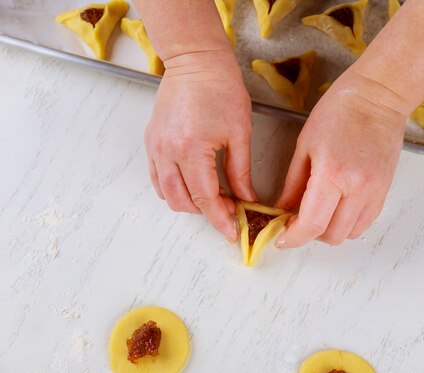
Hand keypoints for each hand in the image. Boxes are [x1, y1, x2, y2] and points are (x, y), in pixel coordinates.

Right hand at [144, 50, 255, 241]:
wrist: (196, 61)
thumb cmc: (220, 88)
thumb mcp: (240, 133)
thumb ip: (240, 172)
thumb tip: (246, 199)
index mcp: (191, 149)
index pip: (205, 199)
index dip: (221, 219)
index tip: (232, 232)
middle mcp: (167, 151)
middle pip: (181, 203)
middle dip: (206, 213)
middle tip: (229, 209)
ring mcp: (155, 147)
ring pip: (166, 194)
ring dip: (189, 202)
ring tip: (214, 196)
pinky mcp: (151, 142)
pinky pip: (158, 177)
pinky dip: (175, 188)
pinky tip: (195, 183)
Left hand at [274, 73, 406, 247]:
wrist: (378, 97)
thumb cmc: (339, 112)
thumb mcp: (305, 145)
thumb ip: (293, 184)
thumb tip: (282, 210)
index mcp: (332, 173)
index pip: (311, 224)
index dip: (294, 238)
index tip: (282, 238)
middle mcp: (357, 187)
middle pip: (331, 235)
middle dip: (309, 234)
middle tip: (297, 220)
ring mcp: (374, 191)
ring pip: (349, 234)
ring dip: (330, 230)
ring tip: (319, 212)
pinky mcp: (384, 190)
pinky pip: (365, 222)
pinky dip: (348, 223)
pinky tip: (337, 207)